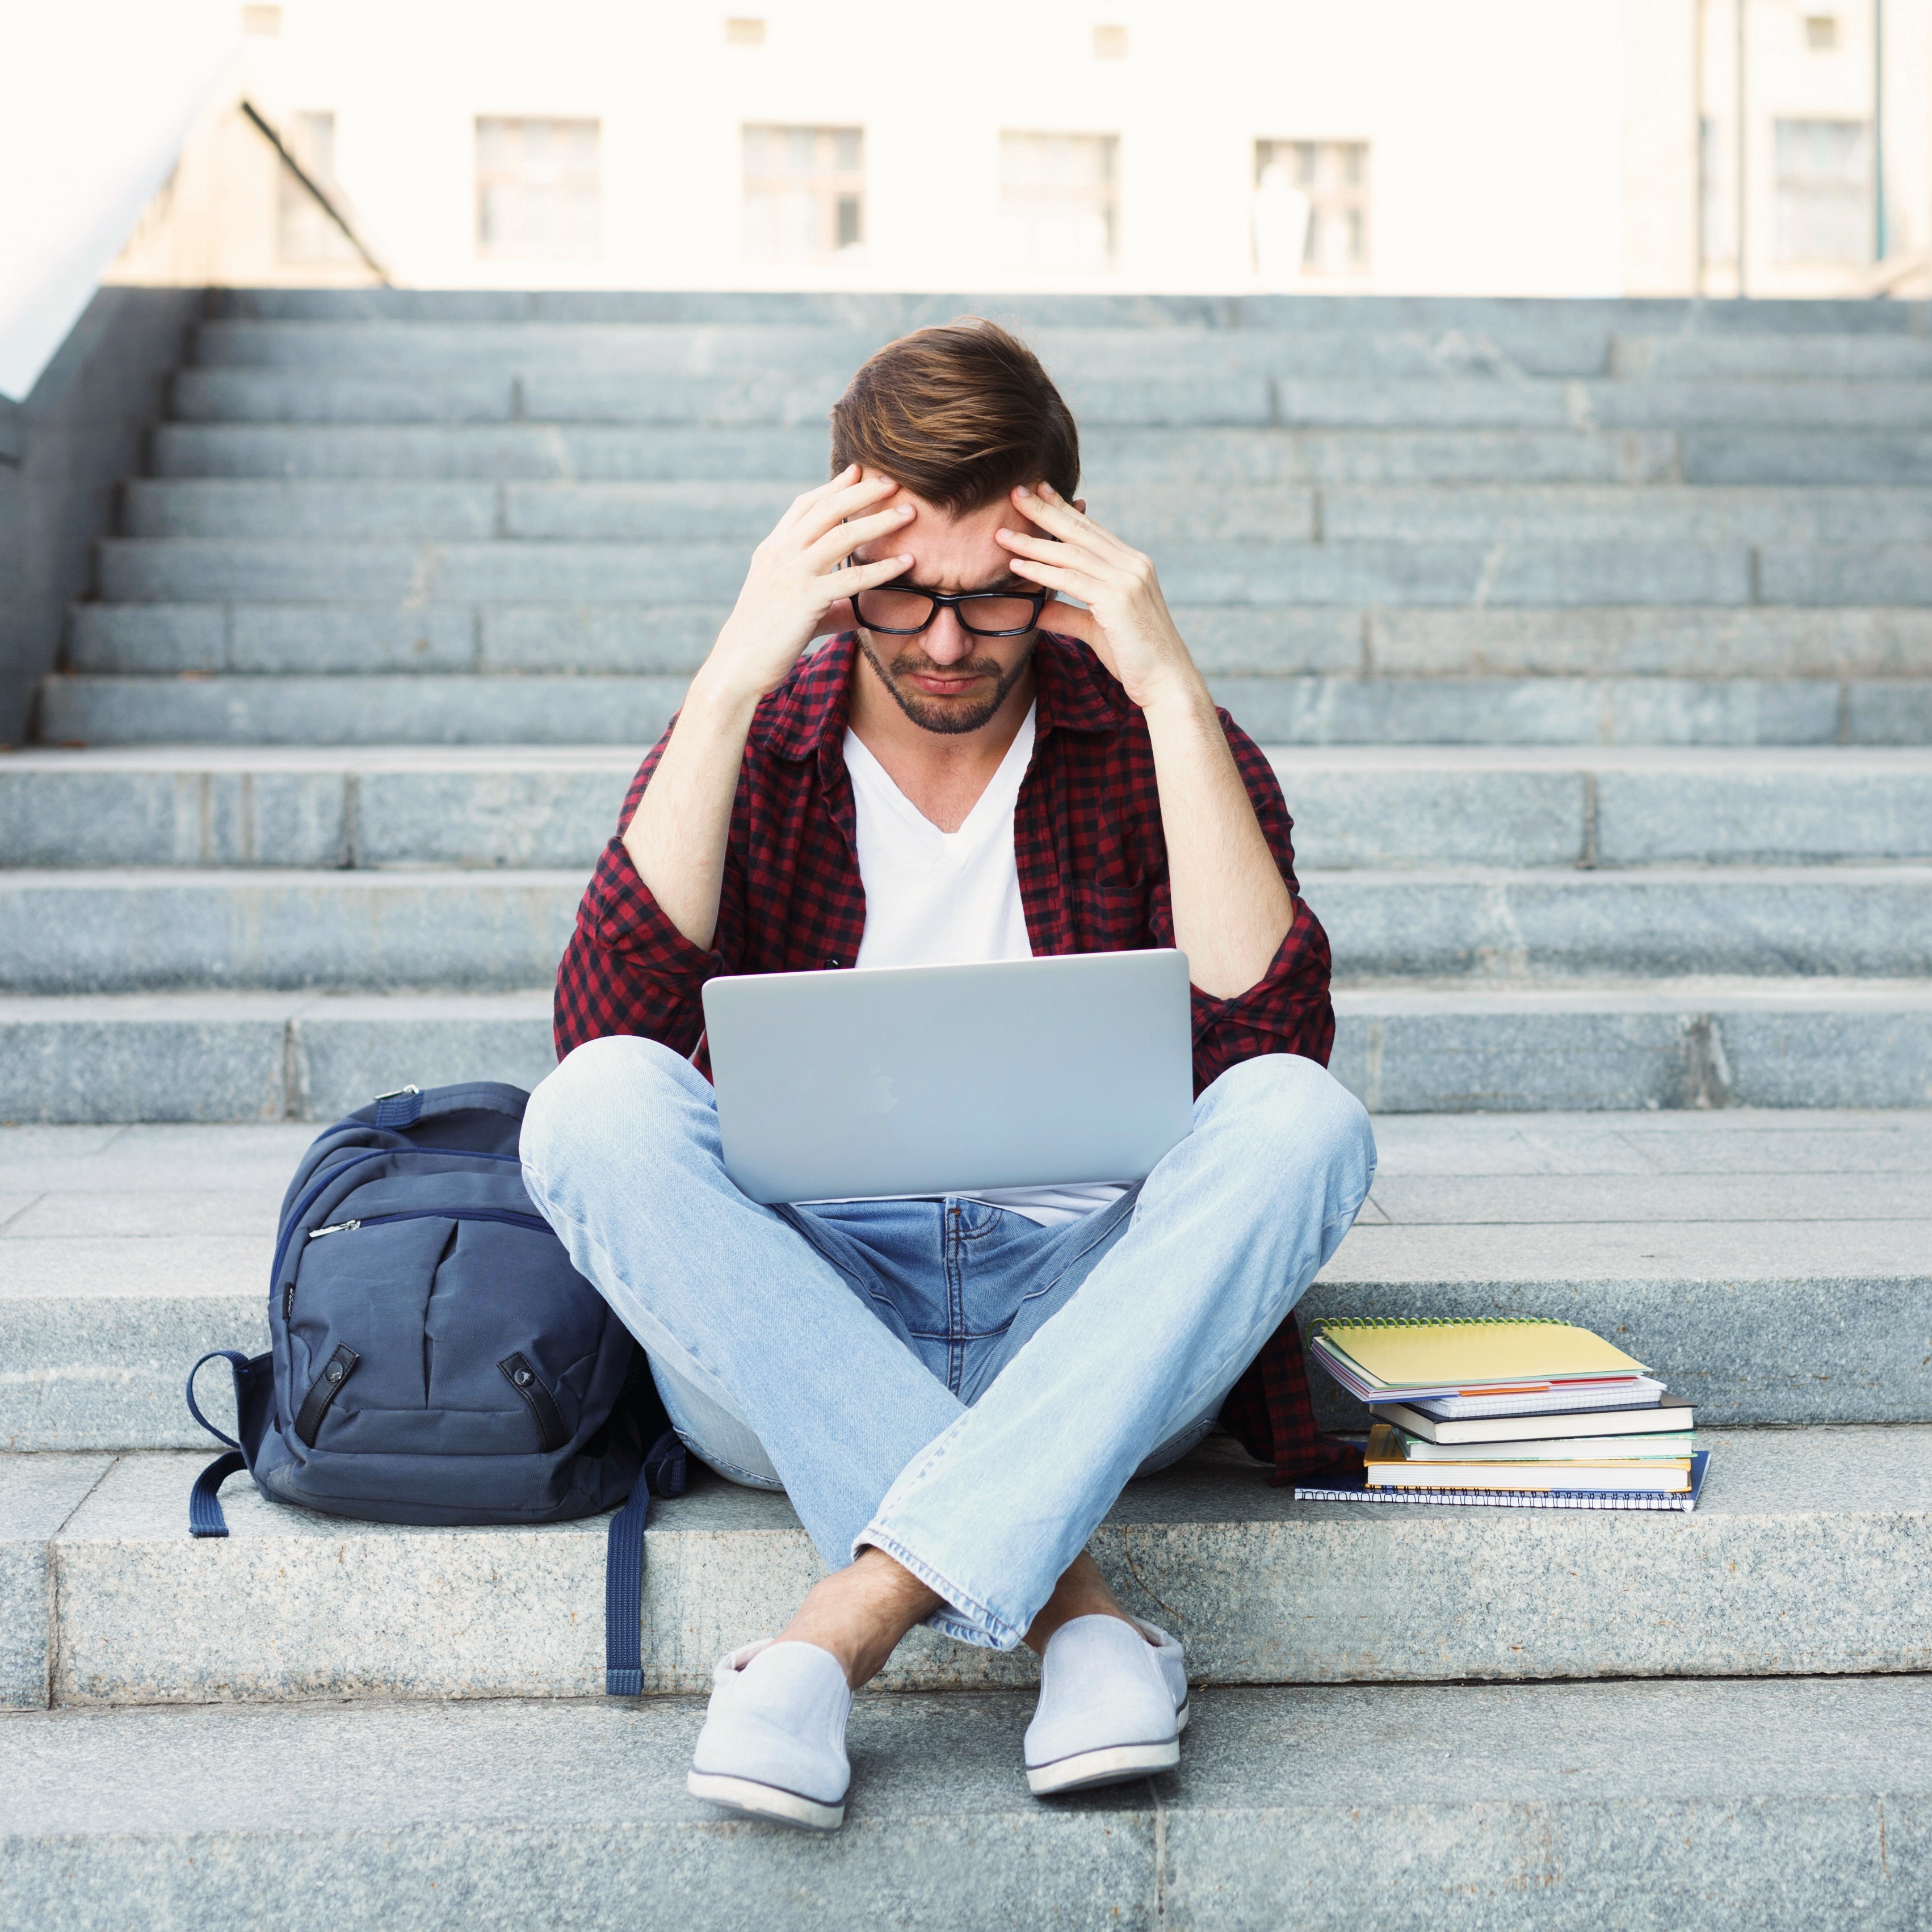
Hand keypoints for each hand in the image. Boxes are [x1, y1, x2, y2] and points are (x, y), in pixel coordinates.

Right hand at [697, 465, 913, 708]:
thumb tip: (862, 609)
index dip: (833, 487)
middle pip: (827, 509)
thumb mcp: (796, 613)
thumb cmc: (765, 643)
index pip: (804, 506)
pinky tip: (907, 562)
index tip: (858, 472)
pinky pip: (851, 578)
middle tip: (893, 480)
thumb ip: (830, 605)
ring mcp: (791, 574)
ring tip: (910, 511)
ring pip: (842, 535)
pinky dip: (882, 568)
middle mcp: (780, 555)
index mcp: (772, 551)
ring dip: (880, 520)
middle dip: (863, 491)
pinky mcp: (804, 599)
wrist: (737, 668)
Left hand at [994, 482, 1204, 712]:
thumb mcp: (1096, 631)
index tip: (1041, 492)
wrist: (1166, 683)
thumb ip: (1069, 616)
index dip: (1064, 510)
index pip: (1092, 531)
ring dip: (1033, 541)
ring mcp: (1127, 579)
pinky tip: (1017, 565)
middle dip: (1046, 510)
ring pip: (1071, 553)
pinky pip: (1071, 580)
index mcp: (1133, 565)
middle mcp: (1133, 564)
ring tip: (1002, 533)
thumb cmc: (1135, 659)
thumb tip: (1040, 611)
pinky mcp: (1118, 599)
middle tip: (1017, 492)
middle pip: (1080, 531)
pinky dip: (1041, 571)